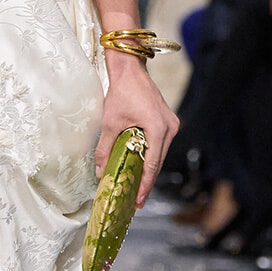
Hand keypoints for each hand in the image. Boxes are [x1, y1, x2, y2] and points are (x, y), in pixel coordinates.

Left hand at [96, 55, 178, 207]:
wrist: (130, 69)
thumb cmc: (121, 92)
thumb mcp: (110, 123)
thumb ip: (105, 149)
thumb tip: (100, 172)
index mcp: (158, 129)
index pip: (152, 164)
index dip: (145, 185)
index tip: (138, 200)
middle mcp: (169, 127)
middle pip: (158, 161)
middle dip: (147, 181)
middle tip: (136, 199)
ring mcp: (171, 123)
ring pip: (160, 153)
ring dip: (149, 168)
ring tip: (137, 185)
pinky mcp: (167, 120)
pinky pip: (160, 143)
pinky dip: (151, 154)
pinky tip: (141, 164)